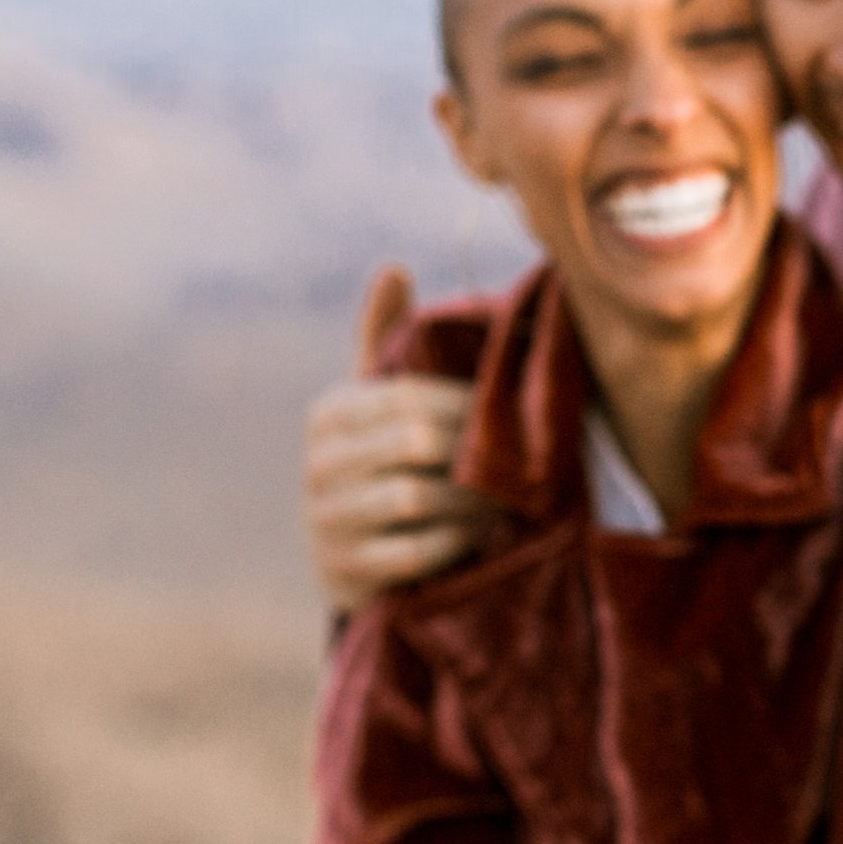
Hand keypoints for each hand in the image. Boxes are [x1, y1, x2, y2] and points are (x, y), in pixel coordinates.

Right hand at [304, 266, 489, 614]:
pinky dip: (455, 543)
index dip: (470, 405)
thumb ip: (386, 340)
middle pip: (418, 442)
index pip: (411, 395)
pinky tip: (481, 537)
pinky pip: (413, 551)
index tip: (515, 416)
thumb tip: (393, 267)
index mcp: (330, 414)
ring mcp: (324, 522)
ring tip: (510, 498)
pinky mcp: (342, 575)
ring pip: (417, 497)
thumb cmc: (381, 464)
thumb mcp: (378, 404)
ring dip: (474, 499)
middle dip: (477, 451)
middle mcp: (317, 465)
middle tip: (525, 460)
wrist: (351, 559)